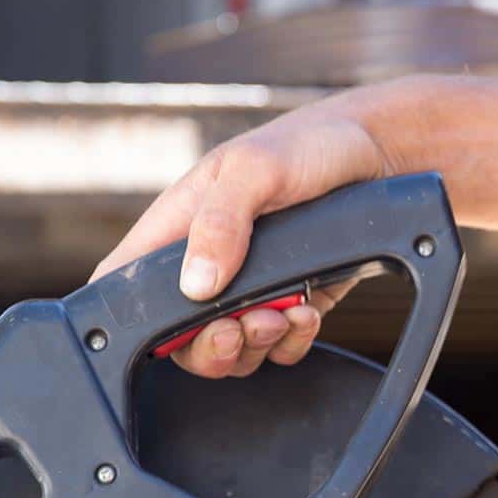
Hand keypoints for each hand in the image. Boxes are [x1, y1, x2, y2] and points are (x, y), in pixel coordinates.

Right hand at [89, 94, 397, 378]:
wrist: (375, 154)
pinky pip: (279, 347)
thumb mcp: (256, 169)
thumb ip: (221, 222)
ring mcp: (249, 289)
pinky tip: (309, 313)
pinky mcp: (290, 303)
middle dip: (209, 347)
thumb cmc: (306, 146)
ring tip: (285, 313)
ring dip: (256, 345)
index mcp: (177, 226)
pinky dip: (293, 341)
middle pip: (177, 339)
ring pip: (230, 350)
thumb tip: (196, 283)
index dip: (123, 316)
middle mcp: (205, 263)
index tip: (163, 331)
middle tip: (239, 328)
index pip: (122, 280)